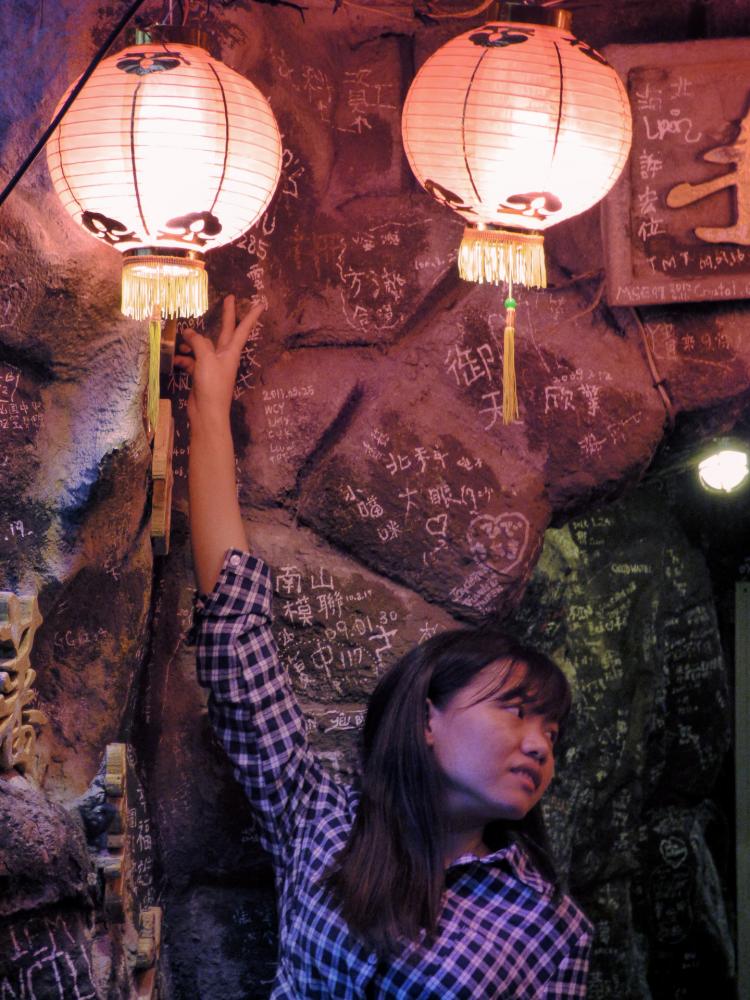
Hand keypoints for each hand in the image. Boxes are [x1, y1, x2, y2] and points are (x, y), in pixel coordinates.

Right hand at [174, 295, 263, 426]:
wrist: (207, 413)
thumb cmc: (212, 385)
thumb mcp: (206, 359)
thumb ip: (198, 342)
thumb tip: (189, 333)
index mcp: (231, 351)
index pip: (242, 328)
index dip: (250, 315)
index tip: (261, 303)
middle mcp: (224, 356)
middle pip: (225, 331)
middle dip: (226, 315)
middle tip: (229, 298)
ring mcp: (213, 365)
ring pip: (203, 346)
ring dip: (192, 342)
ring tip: (181, 340)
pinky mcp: (202, 374)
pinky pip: (193, 361)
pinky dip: (184, 359)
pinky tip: (176, 360)